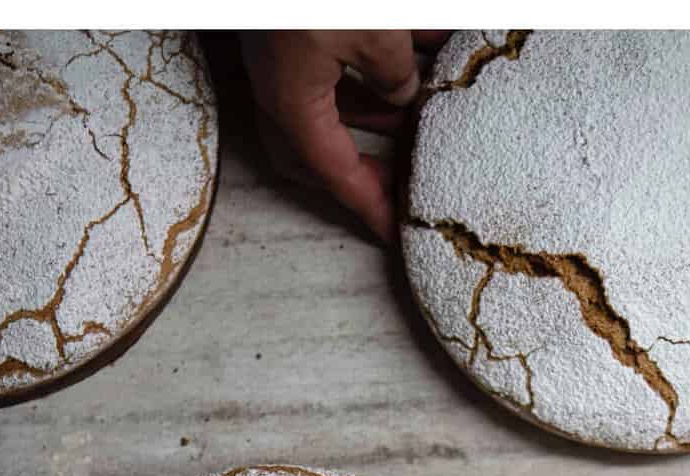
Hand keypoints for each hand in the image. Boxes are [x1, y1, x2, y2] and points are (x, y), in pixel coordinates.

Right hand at [242, 30, 446, 242]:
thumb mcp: (373, 31)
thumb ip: (393, 72)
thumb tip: (403, 93)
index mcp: (292, 105)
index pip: (334, 171)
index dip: (368, 203)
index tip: (392, 230)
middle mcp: (277, 91)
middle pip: (309, 153)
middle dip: (352, 170)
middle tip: (396, 178)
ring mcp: (277, 62)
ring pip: (319, 109)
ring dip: (366, 115)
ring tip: (412, 112)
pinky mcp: (284, 33)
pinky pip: (323, 70)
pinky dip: (362, 73)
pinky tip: (408, 49)